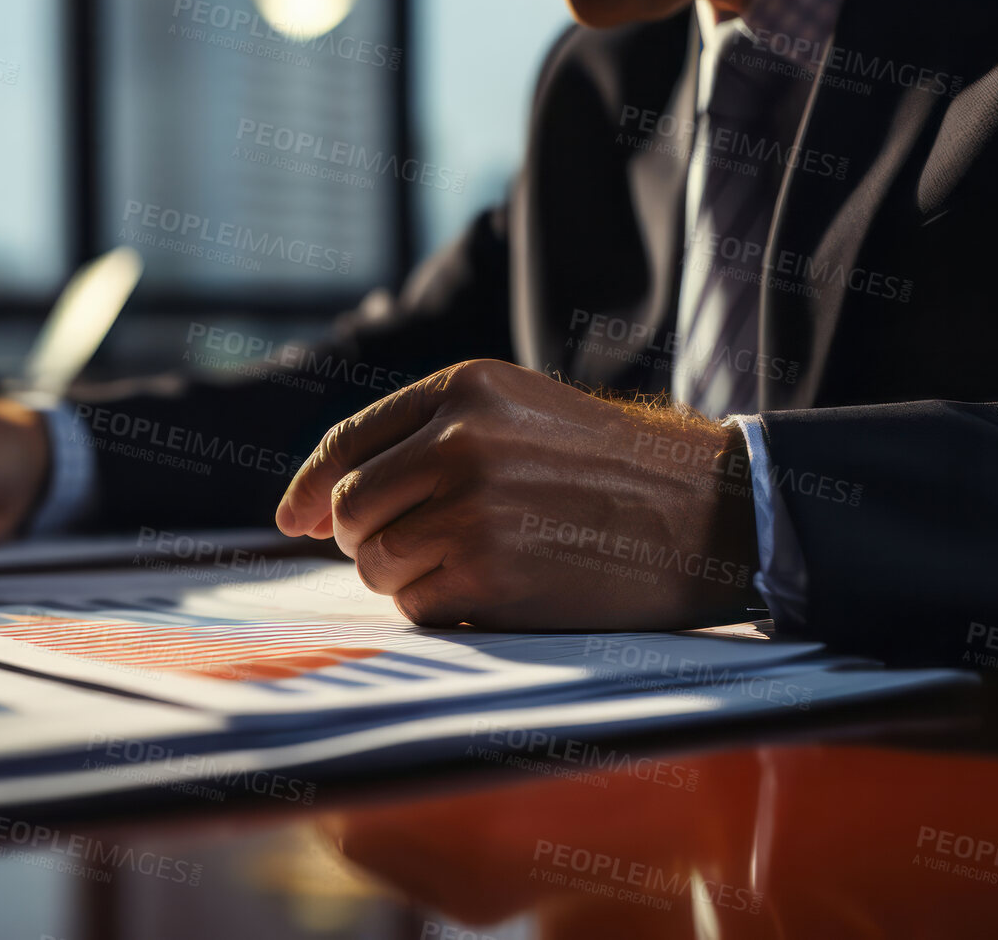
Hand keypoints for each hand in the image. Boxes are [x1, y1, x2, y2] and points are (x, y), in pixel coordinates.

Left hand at [274, 360, 758, 629]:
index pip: (349, 443)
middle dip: (362, 539)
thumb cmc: (608, 467)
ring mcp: (472, 508)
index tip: (292, 520)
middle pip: (351, 508)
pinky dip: (439, 609)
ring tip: (463, 566)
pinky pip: (417, 605)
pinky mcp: (490, 574)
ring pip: (376, 560)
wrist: (704, 512)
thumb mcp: (518, 410)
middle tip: (406, 549)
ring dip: (401, 576)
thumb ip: (428, 434)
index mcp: (463, 389)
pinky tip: (490, 592)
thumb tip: (323, 503)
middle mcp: (459, 441)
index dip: (311, 487)